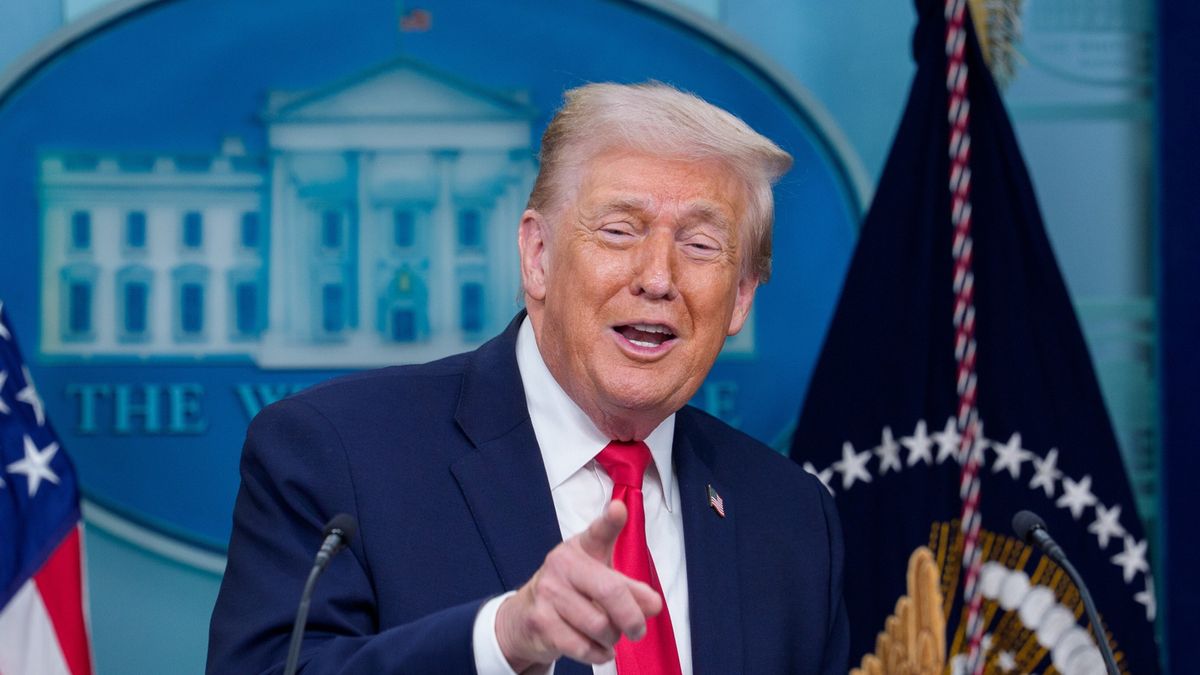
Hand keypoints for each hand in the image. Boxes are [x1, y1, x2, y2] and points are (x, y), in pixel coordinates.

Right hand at [495, 501, 663, 671]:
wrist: (525, 617)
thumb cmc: (571, 593)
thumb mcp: (599, 579)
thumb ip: (630, 588)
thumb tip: (652, 605)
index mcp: (581, 548)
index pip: (598, 532)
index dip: (610, 521)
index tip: (618, 510)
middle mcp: (562, 564)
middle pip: (611, 592)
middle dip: (632, 617)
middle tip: (637, 630)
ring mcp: (548, 593)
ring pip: (600, 625)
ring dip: (613, 638)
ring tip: (610, 636)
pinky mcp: (540, 622)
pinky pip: (583, 646)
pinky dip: (599, 653)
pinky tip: (598, 648)